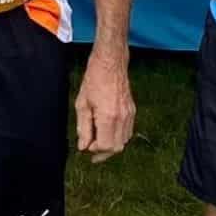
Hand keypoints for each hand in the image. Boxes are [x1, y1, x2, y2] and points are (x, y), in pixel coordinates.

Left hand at [75, 48, 135, 162]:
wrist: (111, 63)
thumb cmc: (94, 80)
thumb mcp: (82, 104)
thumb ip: (83, 128)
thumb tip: (83, 146)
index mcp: (108, 117)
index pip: (105, 146)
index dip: (94, 150)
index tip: (85, 146)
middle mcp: (122, 118)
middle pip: (116, 148)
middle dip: (103, 152)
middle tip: (91, 150)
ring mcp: (129, 115)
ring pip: (124, 141)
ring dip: (111, 145)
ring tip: (98, 141)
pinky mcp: (132, 111)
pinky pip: (127, 132)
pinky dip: (118, 137)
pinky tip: (107, 132)